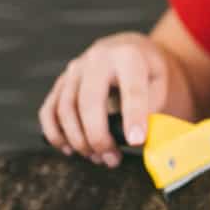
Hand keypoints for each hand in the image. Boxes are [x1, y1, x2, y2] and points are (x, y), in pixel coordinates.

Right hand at [39, 32, 170, 165]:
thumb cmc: (148, 72)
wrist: (130, 49)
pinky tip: (69, 149)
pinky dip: (55, 133)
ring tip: (98, 158)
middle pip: (88, 101)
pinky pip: (49, 110)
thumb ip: (151, 109)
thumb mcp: (160, 84)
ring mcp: (75, 69)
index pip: (131, 90)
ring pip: (65, 109)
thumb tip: (134, 139)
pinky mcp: (61, 81)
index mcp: (128, 57)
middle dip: (98, 136)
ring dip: (78, 140)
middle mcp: (97, 59)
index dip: (133, 118)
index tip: (136, 141)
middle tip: (111, 159)